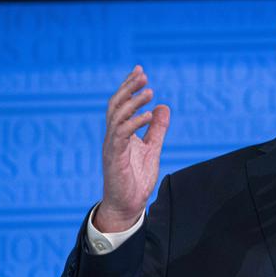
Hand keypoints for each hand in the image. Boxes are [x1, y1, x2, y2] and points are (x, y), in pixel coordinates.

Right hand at [94, 65, 169, 232]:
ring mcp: (112, 146)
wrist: (128, 205)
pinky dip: (134, 123)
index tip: (140, 71)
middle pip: (116, 105)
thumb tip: (163, 107)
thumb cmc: (136, 178)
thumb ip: (157, 129)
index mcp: (121, 133)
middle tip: (143, 75)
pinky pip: (122, 135)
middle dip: (128, 88)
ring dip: (133, 102)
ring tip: (149, 92)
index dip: (129, 87)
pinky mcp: (114, 157)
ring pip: (117, 117)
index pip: (121, 104)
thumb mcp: (152, 149)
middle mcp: (113, 137)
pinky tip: (148, 115)